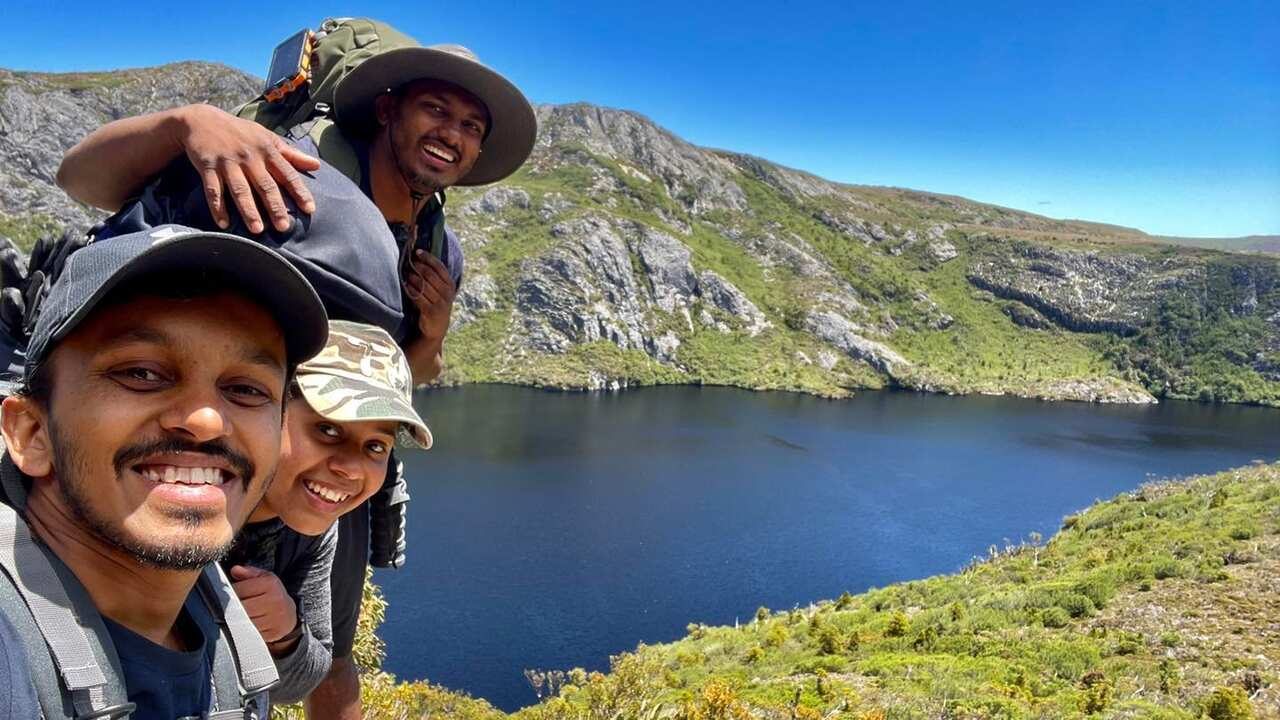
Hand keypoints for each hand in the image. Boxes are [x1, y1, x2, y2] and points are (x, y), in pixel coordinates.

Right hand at [175, 105, 320, 233]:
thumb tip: (316, 165)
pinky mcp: (207, 166)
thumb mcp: (266, 137)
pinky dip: (217, 207)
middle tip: (283, 227)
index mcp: (266, 150)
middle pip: (265, 185)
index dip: (299, 191)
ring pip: (240, 189)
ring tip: (257, 230)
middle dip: (275, 206)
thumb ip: (291, 153)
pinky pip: (213, 190)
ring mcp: (228, 162)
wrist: (201, 119)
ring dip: (248, 210)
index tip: (309, 209)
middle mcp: (249, 157)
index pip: (287, 173)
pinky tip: (223, 224)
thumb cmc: (240, 132)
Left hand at [228, 565, 298, 648]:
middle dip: (232, 607)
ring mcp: (274, 619)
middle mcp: (275, 601)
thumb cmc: (273, 595)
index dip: (231, 591)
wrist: (289, 615)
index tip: (230, 593)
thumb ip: (249, 573)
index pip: (240, 589)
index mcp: (271, 584)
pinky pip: (249, 633)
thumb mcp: (264, 579)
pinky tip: (247, 624)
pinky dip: (245, 630)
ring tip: (239, 615)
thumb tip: (235, 570)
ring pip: (244, 621)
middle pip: (241, 607)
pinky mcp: (272, 633)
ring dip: (237, 620)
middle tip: (232, 606)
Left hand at [404, 250, 455, 341]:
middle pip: (430, 274)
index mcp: (451, 285)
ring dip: (412, 277)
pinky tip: (405, 285)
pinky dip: (410, 289)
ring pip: (423, 284)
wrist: (436, 329)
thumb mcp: (440, 291)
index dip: (428, 258)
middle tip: (407, 263)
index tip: (417, 251)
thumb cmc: (435, 305)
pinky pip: (418, 296)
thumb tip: (418, 257)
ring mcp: (440, 303)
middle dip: (417, 267)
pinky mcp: (431, 311)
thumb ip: (434, 277)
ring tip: (404, 273)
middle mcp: (447, 293)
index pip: (440, 267)